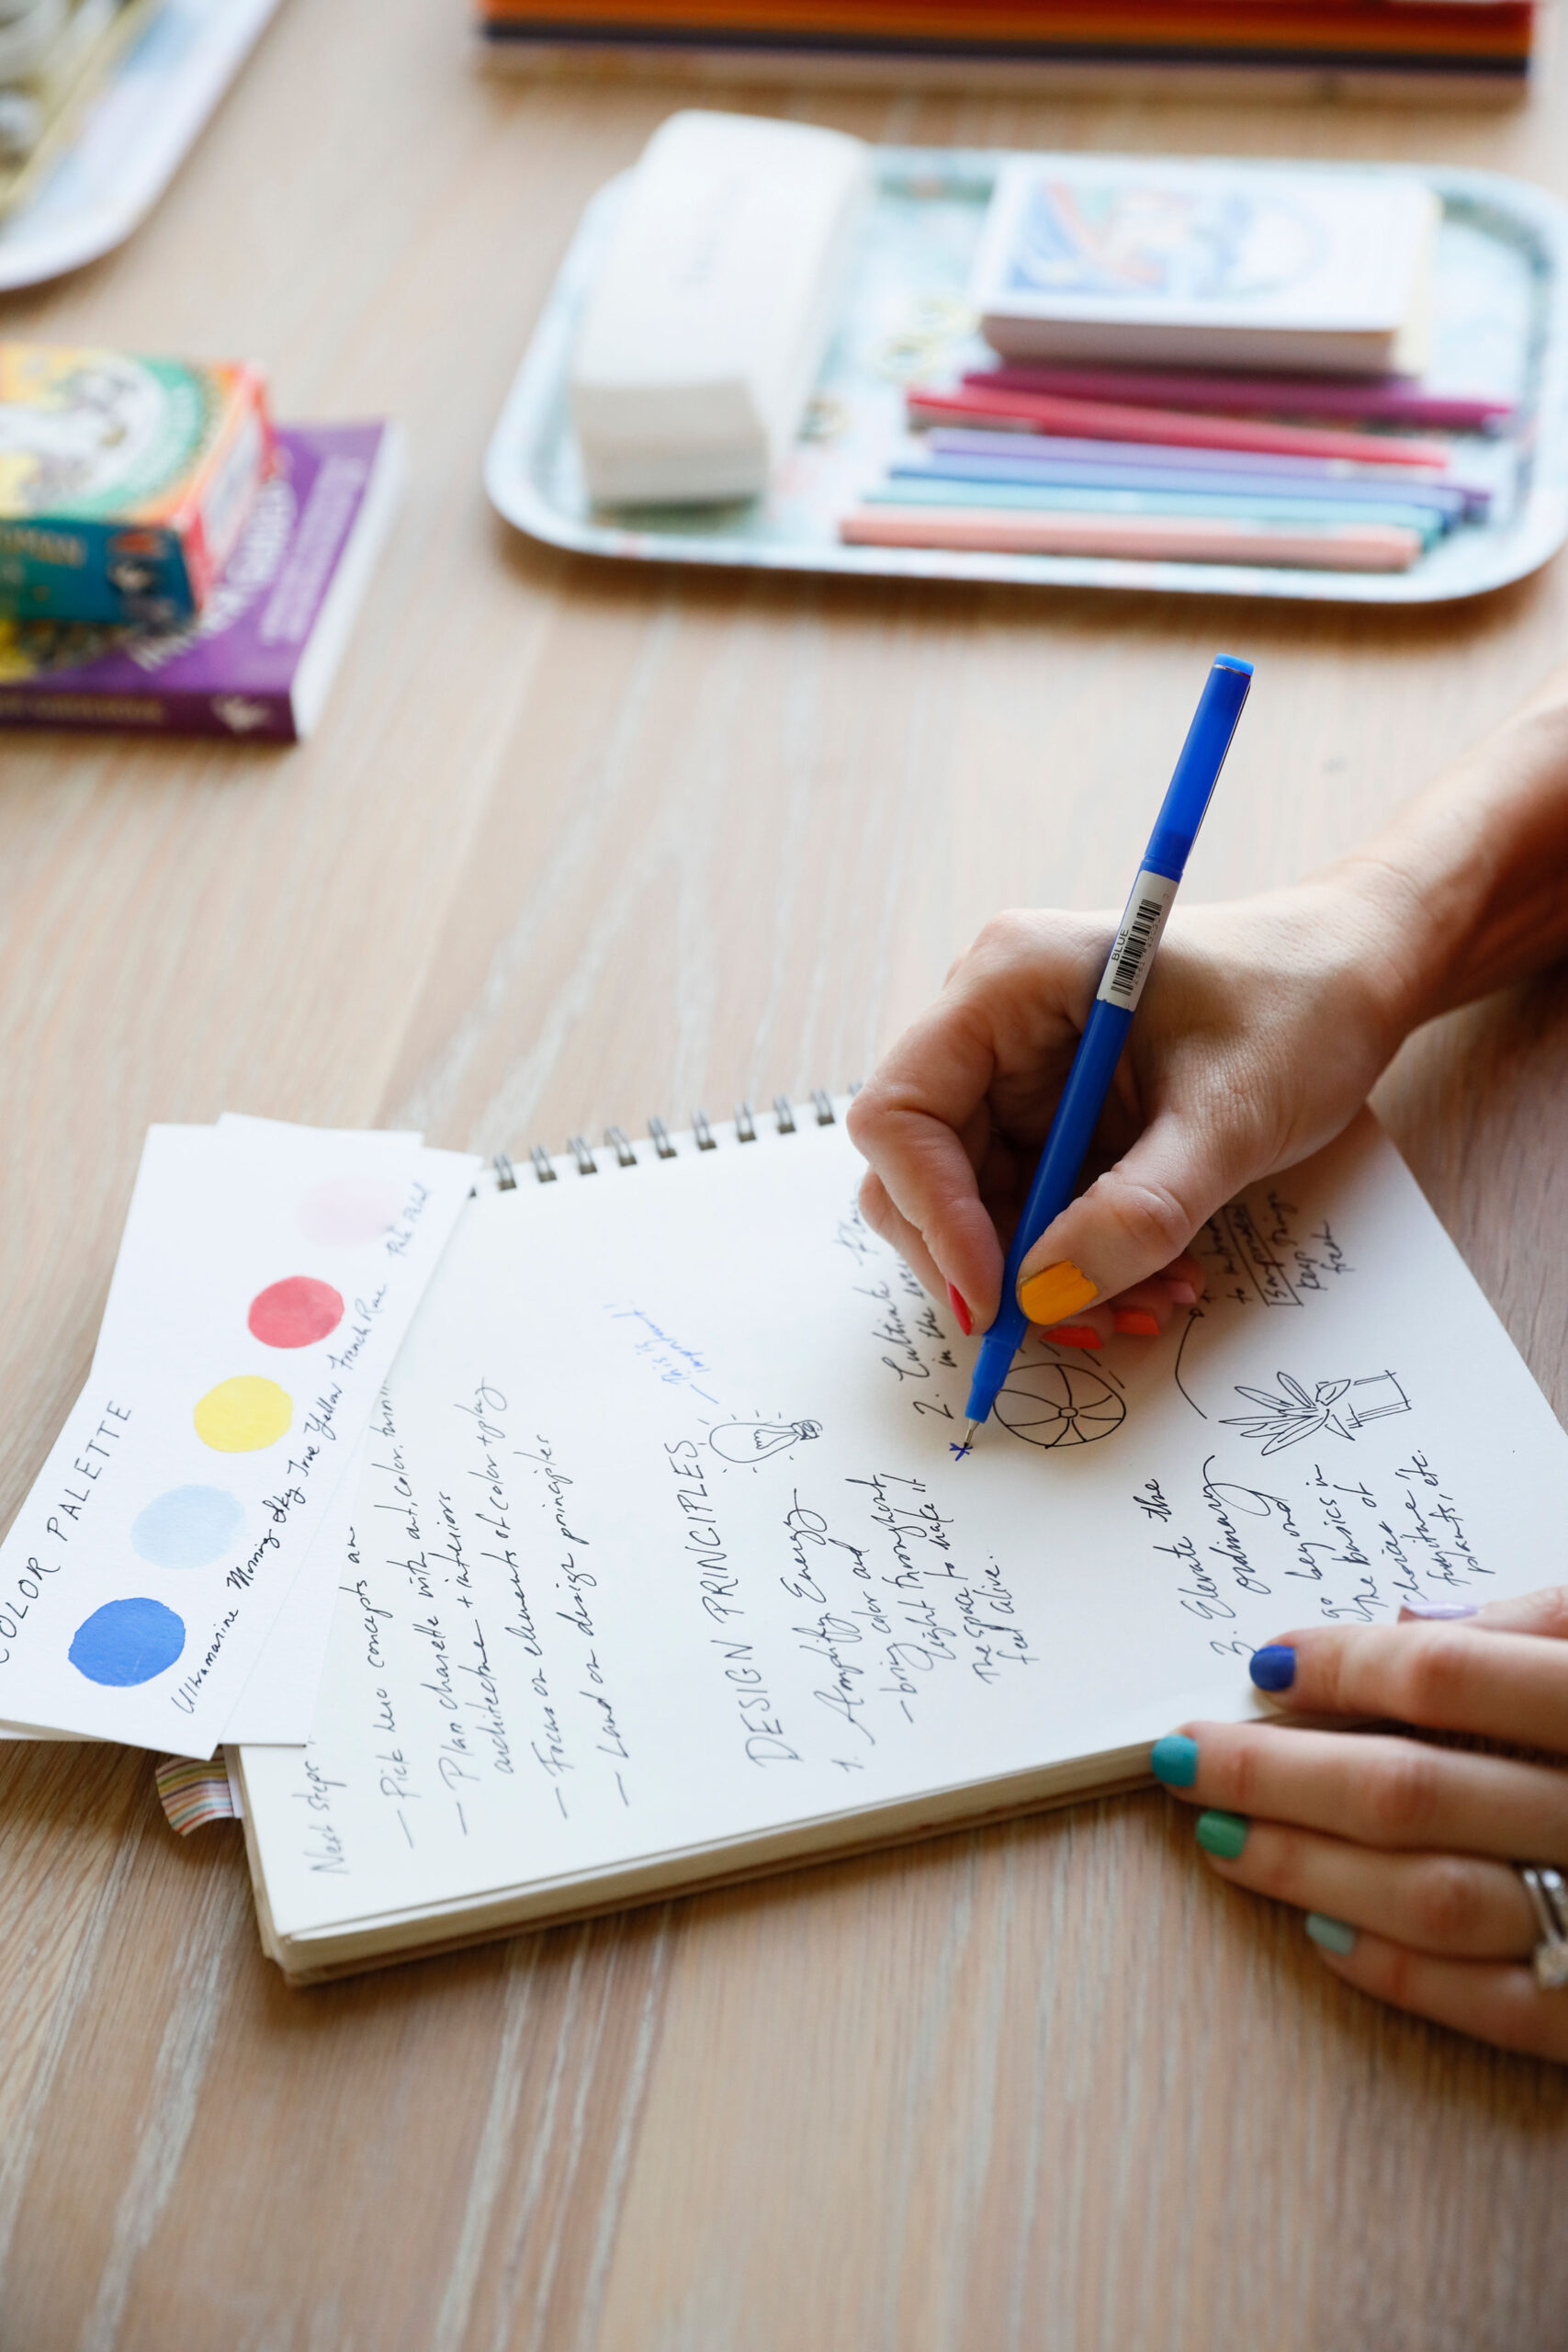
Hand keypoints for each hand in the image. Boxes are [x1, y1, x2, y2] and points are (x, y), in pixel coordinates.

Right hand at [846, 868, 1411, 1346]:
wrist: (1360, 978)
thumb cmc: (1304, 1005)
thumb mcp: (1231, 1116)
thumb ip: (1138, 1210)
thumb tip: (1042, 1296)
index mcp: (1008, 982)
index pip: (901, 1113)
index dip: (931, 1213)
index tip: (996, 1294)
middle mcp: (992, 1027)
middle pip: (923, 1173)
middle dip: (993, 1262)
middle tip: (1071, 1324)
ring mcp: (1020, 1076)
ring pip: (979, 1210)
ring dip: (1048, 1276)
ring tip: (1150, 1303)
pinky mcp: (1055, 1119)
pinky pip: (1033, 1212)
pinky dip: (1081, 1261)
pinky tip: (1155, 1280)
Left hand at [1153, 1589, 1567, 2057]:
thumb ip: (1557, 1621)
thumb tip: (1416, 1617)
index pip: (1451, 1676)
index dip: (1341, 1666)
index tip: (1259, 1660)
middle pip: (1415, 1788)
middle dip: (1279, 1769)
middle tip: (1183, 1750)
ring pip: (1438, 1899)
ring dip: (1310, 1866)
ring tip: (1223, 1833)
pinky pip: (1506, 2011)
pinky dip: (1406, 1976)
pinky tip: (1324, 1935)